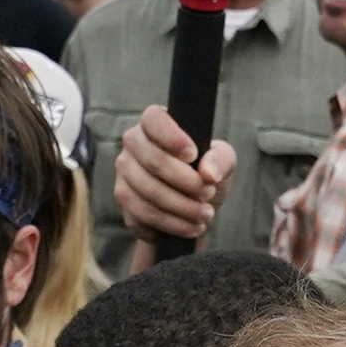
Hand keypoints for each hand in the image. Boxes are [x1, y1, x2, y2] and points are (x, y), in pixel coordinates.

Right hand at [110, 104, 230, 242]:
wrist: (190, 208)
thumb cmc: (204, 174)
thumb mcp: (222, 162)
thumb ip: (221, 159)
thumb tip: (208, 173)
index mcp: (155, 124)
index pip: (153, 119)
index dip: (172, 138)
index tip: (193, 156)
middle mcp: (133, 142)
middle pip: (154, 161)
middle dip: (187, 182)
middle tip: (209, 194)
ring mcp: (124, 171)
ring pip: (149, 191)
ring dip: (182, 207)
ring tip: (205, 214)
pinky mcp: (123, 199)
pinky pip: (144, 214)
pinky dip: (173, 224)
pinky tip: (191, 226)